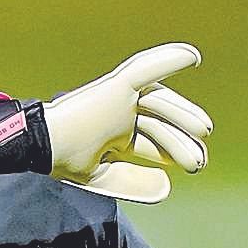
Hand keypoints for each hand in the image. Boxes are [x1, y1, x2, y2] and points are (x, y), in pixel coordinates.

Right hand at [42, 43, 212, 202]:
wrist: (43, 147)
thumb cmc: (66, 160)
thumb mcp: (105, 178)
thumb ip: (134, 183)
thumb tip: (166, 189)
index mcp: (118, 134)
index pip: (152, 141)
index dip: (174, 151)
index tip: (196, 165)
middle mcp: (121, 113)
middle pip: (159, 121)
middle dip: (180, 138)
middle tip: (200, 159)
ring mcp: (118, 98)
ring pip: (157, 102)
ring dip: (182, 113)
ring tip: (204, 129)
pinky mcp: (115, 86)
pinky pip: (145, 70)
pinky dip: (167, 59)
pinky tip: (192, 57)